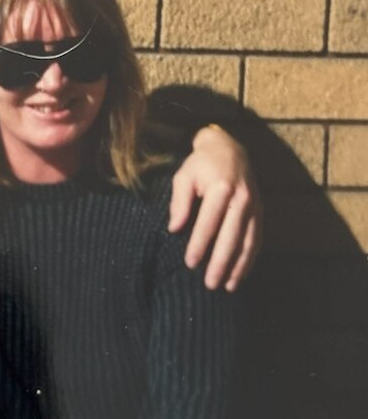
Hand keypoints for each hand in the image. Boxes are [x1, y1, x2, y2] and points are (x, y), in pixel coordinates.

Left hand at [168, 125, 262, 291]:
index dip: (199, 245)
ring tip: (228, 287)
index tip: (190, 264)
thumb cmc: (200, 164)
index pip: (208, 223)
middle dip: (220, 263)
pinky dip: (250, 258)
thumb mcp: (183, 176)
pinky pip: (257, 239)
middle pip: (231, 237)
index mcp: (221, 189)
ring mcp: (255, 206)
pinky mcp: (261, 211)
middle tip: (210, 284)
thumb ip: (179, 202)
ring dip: (239, 266)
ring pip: (248, 242)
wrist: (230, 148)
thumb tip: (174, 229)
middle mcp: (242, 199)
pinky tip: (241, 274)